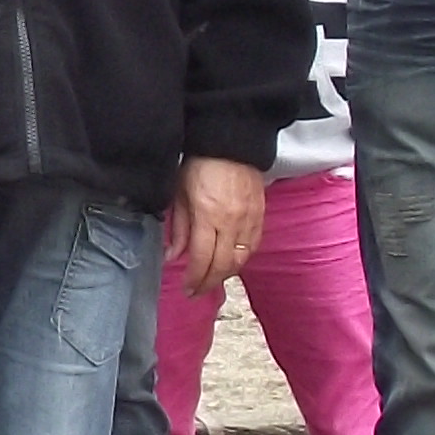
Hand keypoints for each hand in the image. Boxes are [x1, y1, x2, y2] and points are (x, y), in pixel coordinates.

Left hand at [163, 155, 263, 295]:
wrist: (230, 142)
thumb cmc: (199, 165)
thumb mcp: (179, 194)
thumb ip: (178, 228)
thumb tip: (173, 256)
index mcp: (208, 215)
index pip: (202, 258)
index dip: (194, 278)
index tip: (187, 289)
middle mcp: (232, 221)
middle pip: (224, 265)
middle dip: (209, 282)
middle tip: (197, 291)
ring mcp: (250, 219)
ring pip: (241, 258)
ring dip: (226, 274)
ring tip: (212, 279)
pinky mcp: (261, 215)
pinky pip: (253, 246)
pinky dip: (241, 258)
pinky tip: (230, 262)